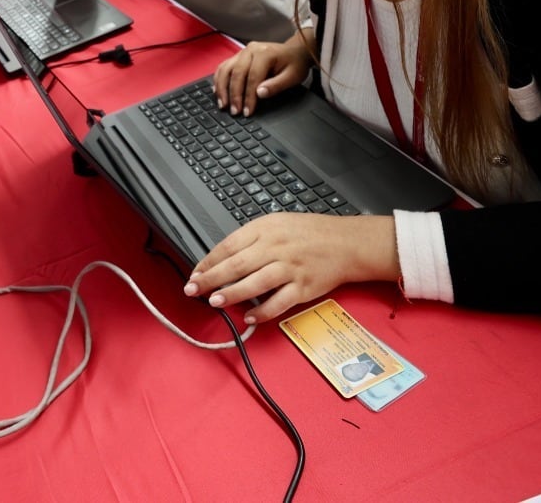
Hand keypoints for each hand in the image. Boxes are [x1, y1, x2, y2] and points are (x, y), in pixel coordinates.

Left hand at [183, 213, 396, 323]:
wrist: (346, 242)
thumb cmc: (310, 233)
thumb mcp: (277, 223)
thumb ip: (251, 239)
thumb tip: (223, 257)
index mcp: (265, 229)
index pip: (228, 246)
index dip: (208, 262)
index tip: (195, 274)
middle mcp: (275, 248)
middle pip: (236, 265)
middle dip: (211, 279)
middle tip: (193, 290)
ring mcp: (290, 268)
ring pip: (255, 283)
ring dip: (232, 294)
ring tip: (215, 302)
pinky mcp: (303, 287)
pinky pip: (279, 302)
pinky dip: (262, 311)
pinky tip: (249, 317)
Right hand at [213, 32, 312, 116]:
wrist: (294, 51)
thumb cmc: (294, 64)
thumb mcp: (292, 76)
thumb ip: (276, 85)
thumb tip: (259, 93)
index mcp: (264, 53)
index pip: (252, 77)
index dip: (248, 96)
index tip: (247, 111)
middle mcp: (250, 50)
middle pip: (236, 73)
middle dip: (234, 95)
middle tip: (234, 111)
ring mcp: (242, 52)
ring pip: (225, 69)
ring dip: (222, 88)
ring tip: (223, 104)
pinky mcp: (238, 56)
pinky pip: (223, 67)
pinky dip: (219, 80)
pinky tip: (218, 92)